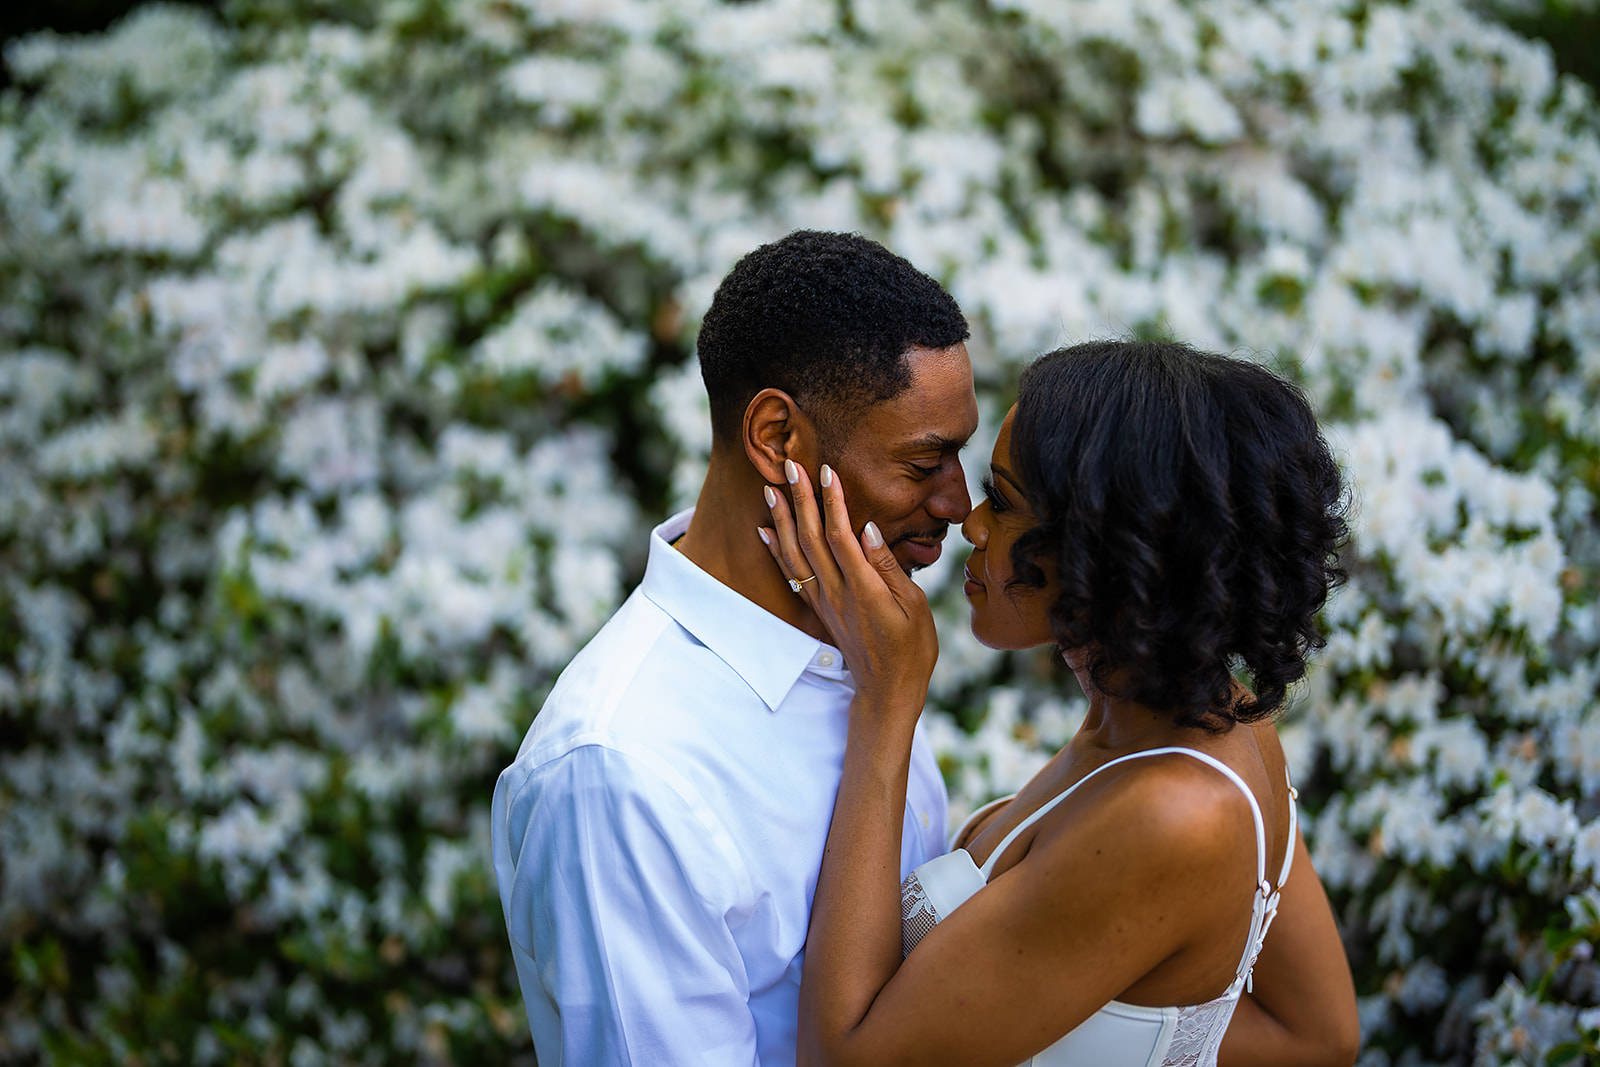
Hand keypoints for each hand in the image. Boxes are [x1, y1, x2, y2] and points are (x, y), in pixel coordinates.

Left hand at [760, 459, 937, 712]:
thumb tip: (868, 530)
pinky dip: (777, 550)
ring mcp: (824, 602)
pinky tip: (766, 530)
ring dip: (782, 519)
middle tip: (791, 465)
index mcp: (864, 589)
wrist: (887, 691)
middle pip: (812, 538)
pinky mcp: (819, 610)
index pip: (842, 536)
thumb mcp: (914, 607)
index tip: (827, 471)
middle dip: (800, 499)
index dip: (833, 502)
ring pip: (796, 554)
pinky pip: (792, 575)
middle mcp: (837, 593)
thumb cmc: (912, 649)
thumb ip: (889, 567)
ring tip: (771, 489)